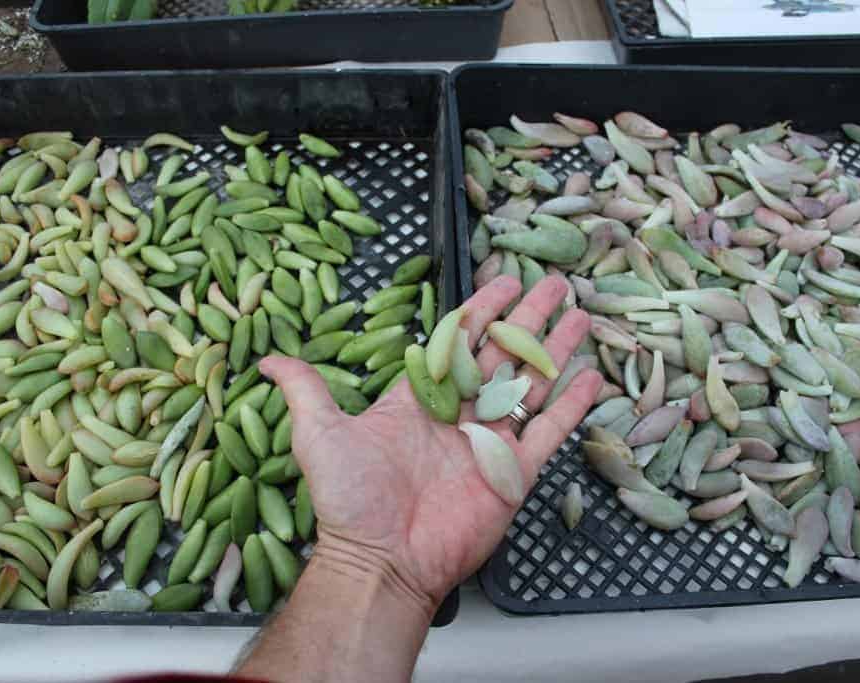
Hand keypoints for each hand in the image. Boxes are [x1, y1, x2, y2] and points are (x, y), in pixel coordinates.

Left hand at [258, 275, 601, 613]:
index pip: (460, 341)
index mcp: (422, 398)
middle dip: (530, 318)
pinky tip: (591, 377)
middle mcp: (459, 415)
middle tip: (555, 284)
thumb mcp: (318, 433)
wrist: (380, 561)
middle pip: (504, 355)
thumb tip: (268, 359)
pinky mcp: (512, 475)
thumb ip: (305, 389)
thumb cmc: (349, 500)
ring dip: (556, 351)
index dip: (483, 309)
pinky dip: (570, 406)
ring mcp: (489, 444)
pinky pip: (548, 433)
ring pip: (531, 386)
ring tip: (581, 316)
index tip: (504, 279)